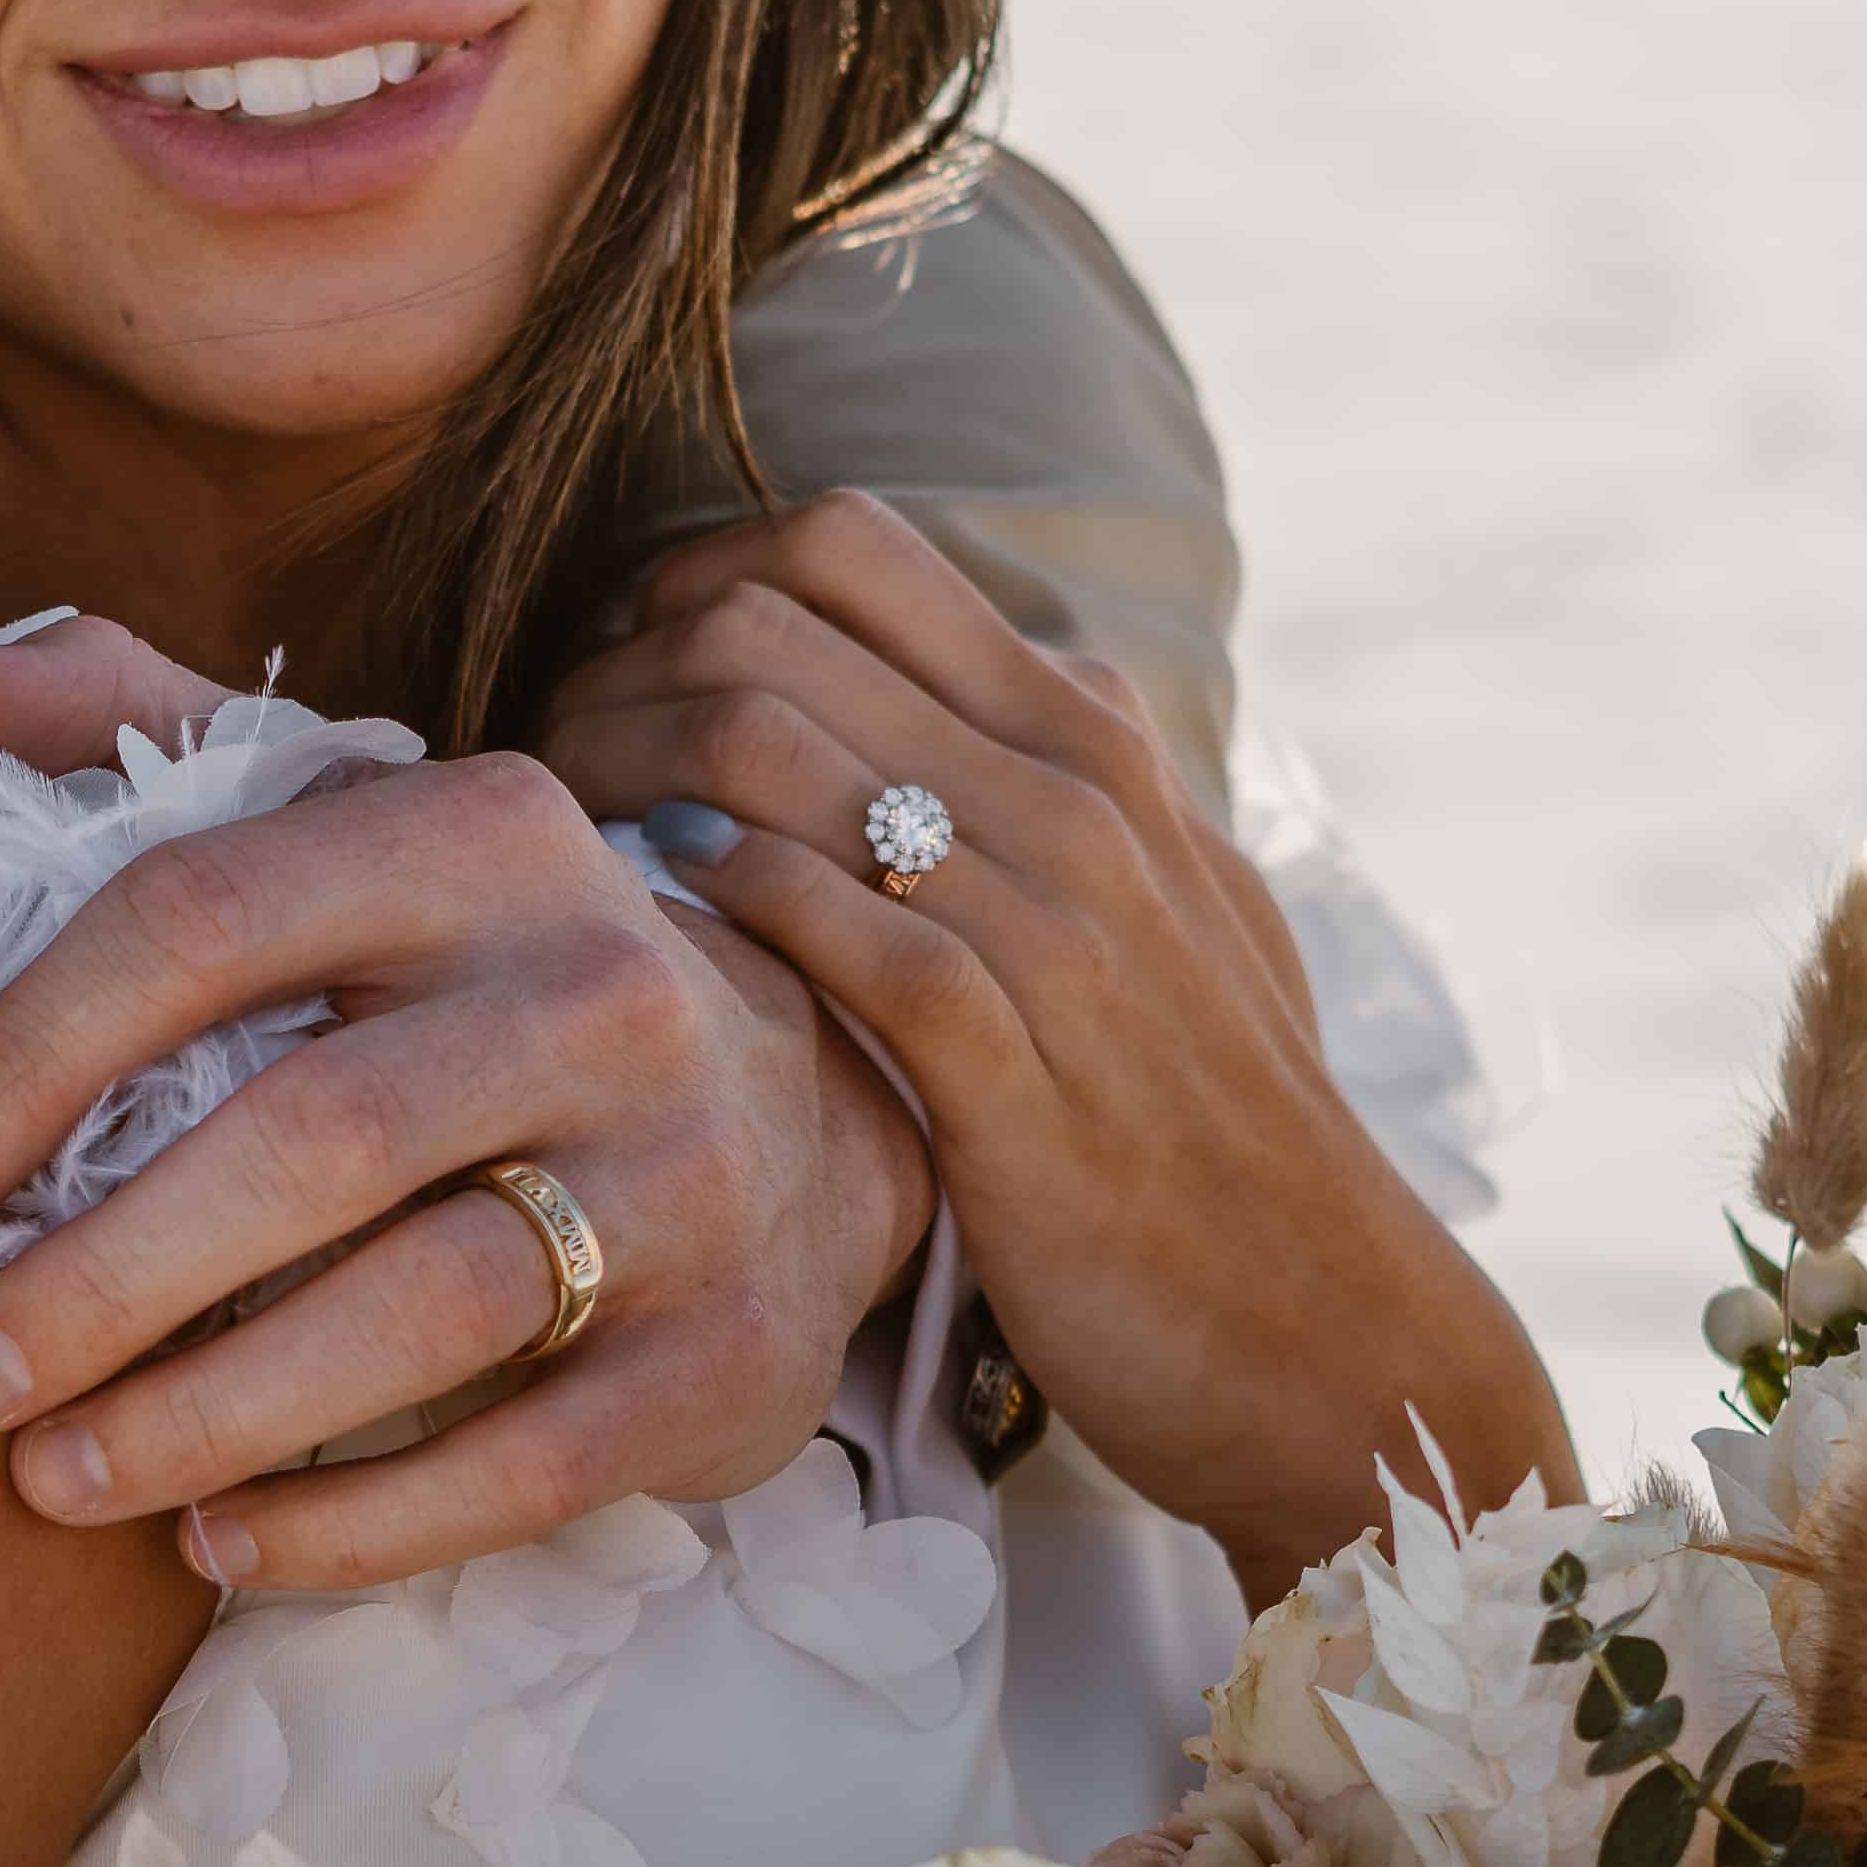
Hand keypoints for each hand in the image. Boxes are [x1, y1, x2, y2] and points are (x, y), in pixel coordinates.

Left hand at [0, 619, 936, 1593]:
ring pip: (422, 1309)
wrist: (803, 1112)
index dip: (20, 1060)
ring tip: (56, 1477)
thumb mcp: (335, 820)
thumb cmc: (482, 975)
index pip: (200, 917)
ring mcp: (683, 1172)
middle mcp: (597, 986)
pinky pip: (523, 1464)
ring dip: (206, 1417)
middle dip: (101, 1276)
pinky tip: (217, 1545)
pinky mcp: (728, 1347)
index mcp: (472, 833)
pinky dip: (351, 1524)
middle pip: (309, 1135)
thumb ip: (117, 729)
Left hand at [540, 501, 1569, 1600]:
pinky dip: (708, 906)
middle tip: (546, 764)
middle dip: (611, 673)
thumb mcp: (1169, 901)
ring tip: (560, 853)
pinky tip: (650, 937)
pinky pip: (818, 921)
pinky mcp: (1002, 1059)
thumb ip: (1071, 784)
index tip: (615, 672)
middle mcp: (1068, 789)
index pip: (841, 541)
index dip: (687, 580)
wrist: (1320, 1324)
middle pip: (765, 621)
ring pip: (766, 748)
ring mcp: (1042, 917)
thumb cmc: (1207, 1119)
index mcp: (1088, 726)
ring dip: (621, 782)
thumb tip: (993, 689)